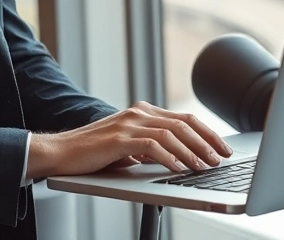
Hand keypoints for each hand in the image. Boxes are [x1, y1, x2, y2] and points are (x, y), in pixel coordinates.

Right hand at [26, 101, 233, 179]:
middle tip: (221, 158)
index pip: (184, 119)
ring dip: (192, 151)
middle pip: (183, 124)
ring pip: (171, 133)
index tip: (223, 148)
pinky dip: (169, 158)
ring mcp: (128, 124)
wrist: (61, 153)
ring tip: (205, 166)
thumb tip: (180, 159)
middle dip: (207, 141)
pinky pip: (152, 146)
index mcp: (143, 113)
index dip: (207, 133)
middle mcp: (138, 113)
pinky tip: (179, 170)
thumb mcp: (129, 149)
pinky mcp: (119, 139)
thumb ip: (151, 148)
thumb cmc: (94, 154)